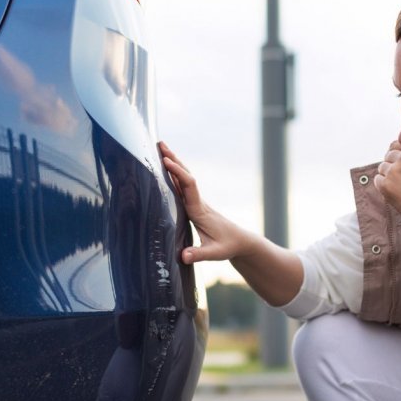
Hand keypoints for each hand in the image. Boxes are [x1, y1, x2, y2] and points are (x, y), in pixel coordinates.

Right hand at [159, 141, 251, 263]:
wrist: (241, 242)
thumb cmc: (228, 246)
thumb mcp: (215, 253)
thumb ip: (198, 254)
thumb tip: (183, 256)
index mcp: (200, 210)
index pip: (189, 186)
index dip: (178, 173)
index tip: (165, 162)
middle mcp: (198, 202)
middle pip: (185, 176)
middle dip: (173, 159)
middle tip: (160, 144)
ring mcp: (197, 202)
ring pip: (184, 178)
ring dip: (173, 163)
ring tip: (161, 149)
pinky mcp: (196, 206)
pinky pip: (183, 186)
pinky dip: (174, 175)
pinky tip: (167, 171)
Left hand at [374, 141, 400, 225]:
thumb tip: (391, 149)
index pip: (397, 144)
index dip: (399, 155)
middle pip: (388, 155)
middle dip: (394, 165)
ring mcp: (394, 171)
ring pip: (382, 167)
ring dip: (388, 176)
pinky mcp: (386, 185)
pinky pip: (377, 180)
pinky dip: (384, 186)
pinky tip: (397, 192)